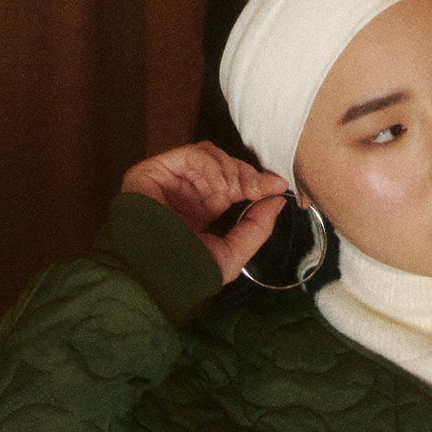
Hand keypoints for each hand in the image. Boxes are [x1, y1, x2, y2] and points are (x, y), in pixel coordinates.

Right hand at [120, 142, 295, 282]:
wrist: (152, 275)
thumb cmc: (186, 273)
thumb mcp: (230, 255)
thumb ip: (256, 229)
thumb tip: (278, 201)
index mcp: (201, 212)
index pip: (231, 188)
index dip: (255, 184)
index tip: (278, 186)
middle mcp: (186, 194)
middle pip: (223, 167)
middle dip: (246, 175)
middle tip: (258, 188)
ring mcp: (171, 180)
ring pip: (209, 156)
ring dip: (230, 169)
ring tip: (237, 189)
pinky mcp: (156, 170)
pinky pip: (190, 155)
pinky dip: (211, 166)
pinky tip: (220, 184)